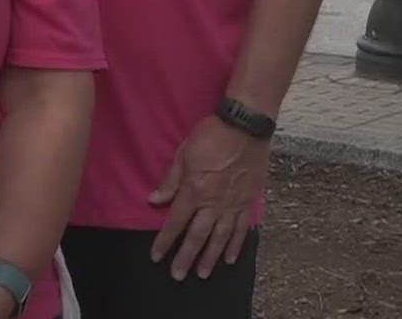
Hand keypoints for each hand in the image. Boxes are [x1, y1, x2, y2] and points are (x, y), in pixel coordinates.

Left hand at [148, 115, 268, 280]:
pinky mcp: (247, 201)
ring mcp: (232, 204)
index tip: (156, 256)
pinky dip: (235, 245)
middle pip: (197, 236)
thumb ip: (170, 180)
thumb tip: (154, 200)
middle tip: (178, 275)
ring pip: (220, 238)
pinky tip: (229, 258)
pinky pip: (240, 229)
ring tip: (203, 274)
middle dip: (186, 257)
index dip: (165, 241)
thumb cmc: (211, 135)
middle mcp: (213, 203)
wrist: (245, 126)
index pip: (176, 222)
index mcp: (194, 190)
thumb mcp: (184, 153)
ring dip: (210, 258)